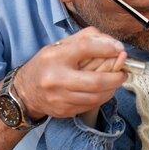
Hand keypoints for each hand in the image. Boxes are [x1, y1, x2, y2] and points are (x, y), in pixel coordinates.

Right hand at [13, 27, 128, 119]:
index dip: (107, 48)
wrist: (24, 91)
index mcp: (55, 57)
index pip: (85, 48)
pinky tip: (104, 91)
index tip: (119, 49)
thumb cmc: (47, 64)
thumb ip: (87, 39)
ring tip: (115, 81)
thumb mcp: (60, 45)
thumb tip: (114, 44)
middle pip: (96, 81)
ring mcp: (59, 98)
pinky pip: (91, 105)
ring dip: (112, 89)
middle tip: (124, 73)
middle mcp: (56, 78)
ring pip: (96, 97)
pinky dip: (102, 97)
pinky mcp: (64, 111)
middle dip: (116, 77)